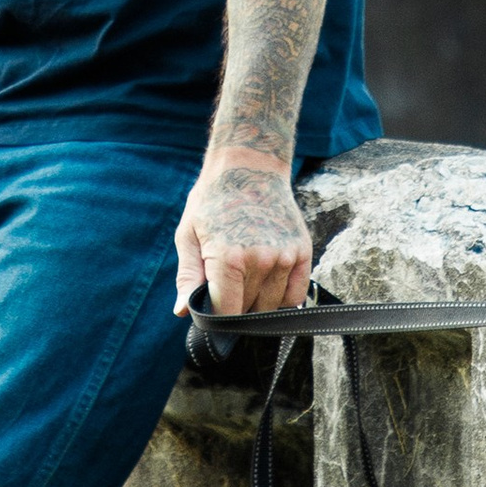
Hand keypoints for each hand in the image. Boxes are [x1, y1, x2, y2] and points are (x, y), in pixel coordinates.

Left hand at [173, 154, 311, 317]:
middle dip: (233, 307)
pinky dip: (282, 299)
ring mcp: (285, 257)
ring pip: (271, 306)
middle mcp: (261, 260)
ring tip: (244, 278)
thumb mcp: (188, 235)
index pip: (225, 313)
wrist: (249, 166)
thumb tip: (182, 312)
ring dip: (256, 303)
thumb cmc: (212, 202)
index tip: (209, 311)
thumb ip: (188, 276)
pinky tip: (267, 284)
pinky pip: (296, 295)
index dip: (214, 320)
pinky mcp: (303, 251)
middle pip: (248, 311)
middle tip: (224, 286)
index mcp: (229, 258)